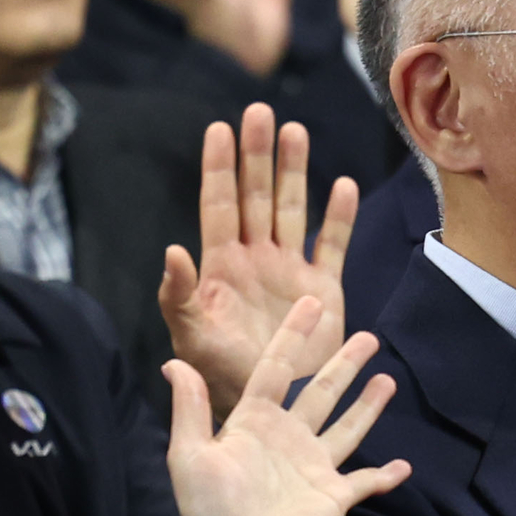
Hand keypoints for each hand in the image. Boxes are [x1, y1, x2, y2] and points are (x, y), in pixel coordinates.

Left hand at [159, 108, 357, 402]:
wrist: (270, 403)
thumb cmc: (221, 373)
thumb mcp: (191, 335)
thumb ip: (179, 294)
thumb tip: (172, 250)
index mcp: (220, 265)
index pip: (218, 204)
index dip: (219, 167)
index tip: (219, 127)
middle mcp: (255, 258)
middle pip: (256, 195)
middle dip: (258, 155)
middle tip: (260, 111)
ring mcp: (289, 270)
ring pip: (293, 209)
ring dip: (294, 171)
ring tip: (295, 131)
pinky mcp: (324, 288)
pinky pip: (331, 245)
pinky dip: (339, 217)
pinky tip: (342, 185)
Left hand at [164, 297, 410, 515]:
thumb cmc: (211, 509)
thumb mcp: (189, 454)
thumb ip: (189, 408)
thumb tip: (173, 363)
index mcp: (254, 422)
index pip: (277, 368)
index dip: (293, 336)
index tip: (311, 304)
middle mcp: (288, 438)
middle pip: (322, 392)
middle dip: (344, 365)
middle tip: (369, 338)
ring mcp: (313, 467)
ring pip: (347, 428)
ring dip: (368, 406)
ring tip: (387, 380)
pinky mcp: (332, 496)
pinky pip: (365, 483)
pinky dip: (385, 477)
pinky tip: (404, 466)